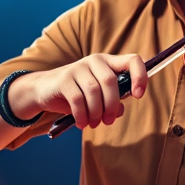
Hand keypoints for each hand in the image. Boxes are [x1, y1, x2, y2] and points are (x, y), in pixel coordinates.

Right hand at [13, 54, 147, 128]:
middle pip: (111, 81)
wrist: (45, 90)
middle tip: (108, 121)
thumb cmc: (77, 93)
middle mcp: (95, 61)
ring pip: (94, 91)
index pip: (132, 60)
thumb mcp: (98, 97)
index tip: (138, 96)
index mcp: (108, 62)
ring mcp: (78, 67)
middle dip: (111, 106)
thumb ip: (113, 102)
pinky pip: (78, 99)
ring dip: (96, 113)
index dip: (140, 76)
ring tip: (93, 124)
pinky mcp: (64, 79)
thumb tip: (120, 110)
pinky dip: (82, 115)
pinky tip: (82, 123)